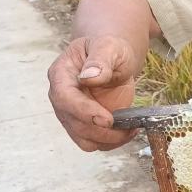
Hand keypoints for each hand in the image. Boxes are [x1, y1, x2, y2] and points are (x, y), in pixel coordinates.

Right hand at [47, 35, 138, 151]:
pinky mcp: (86, 126)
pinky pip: (97, 143)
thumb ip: (100, 60)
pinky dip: (114, 142)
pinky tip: (129, 130)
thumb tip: (89, 77)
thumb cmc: (109, 50)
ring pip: (85, 140)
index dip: (85, 112)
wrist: (112, 59)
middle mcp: (62, 99)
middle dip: (103, 131)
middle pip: (75, 125)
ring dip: (109, 141)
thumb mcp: (109, 47)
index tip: (108, 120)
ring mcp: (72, 115)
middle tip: (129, 127)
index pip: (65, 99)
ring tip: (131, 129)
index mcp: (61, 75)